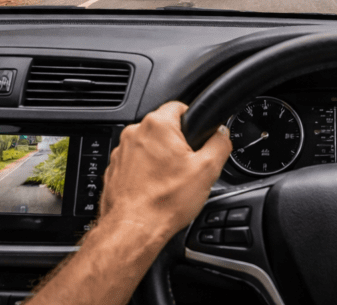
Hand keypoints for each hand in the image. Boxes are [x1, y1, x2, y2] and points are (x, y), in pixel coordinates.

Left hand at [99, 101, 231, 246]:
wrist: (133, 230)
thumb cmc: (164, 202)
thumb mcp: (207, 170)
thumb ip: (220, 144)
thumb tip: (222, 134)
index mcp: (158, 125)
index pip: (179, 106)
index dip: (194, 119)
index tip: (198, 135)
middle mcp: (134, 133)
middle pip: (163, 127)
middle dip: (177, 143)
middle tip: (188, 165)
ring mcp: (120, 152)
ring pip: (148, 146)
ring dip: (159, 158)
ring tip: (171, 181)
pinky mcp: (113, 169)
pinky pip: (134, 162)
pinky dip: (145, 172)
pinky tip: (155, 189)